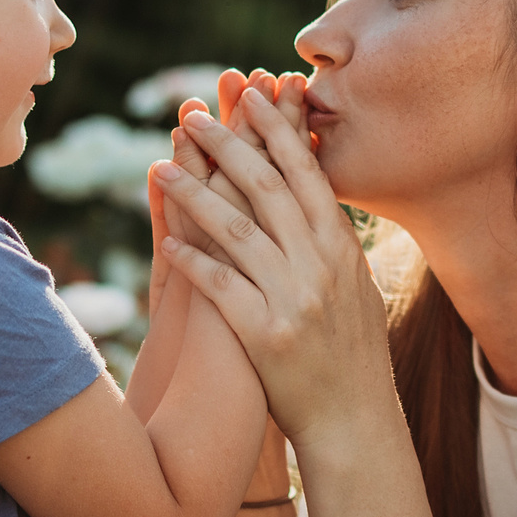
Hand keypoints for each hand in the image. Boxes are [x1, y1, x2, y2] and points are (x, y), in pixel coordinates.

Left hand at [156, 84, 396, 448]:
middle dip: (228, 145)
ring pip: (237, 230)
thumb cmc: (352, 354)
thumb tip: (316, 190)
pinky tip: (167, 239)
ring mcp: (294, 300)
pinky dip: (193, 260)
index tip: (252, 94)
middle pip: (268, 188)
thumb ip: (333, 240)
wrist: (355, 422)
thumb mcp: (356, 287)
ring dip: (195, 194)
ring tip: (160, 166)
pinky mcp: (265, 335)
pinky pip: (221, 287)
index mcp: (342, 247)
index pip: (307, 172)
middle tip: (194, 115)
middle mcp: (321, 266)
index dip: (278, 129)